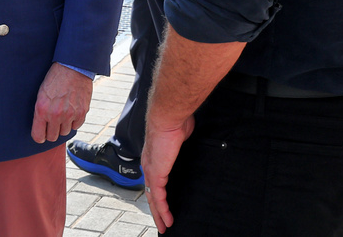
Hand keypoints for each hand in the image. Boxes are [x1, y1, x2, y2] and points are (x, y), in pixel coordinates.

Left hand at [31, 63, 92, 143]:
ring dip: (63, 126)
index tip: (41, 134)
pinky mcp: (82, 113)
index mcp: (42, 110)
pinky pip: (76, 126)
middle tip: (52, 122)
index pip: (38, 136)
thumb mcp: (41, 94)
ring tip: (62, 113)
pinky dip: (74, 121)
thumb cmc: (54, 79)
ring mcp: (70, 115)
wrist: (72, 67)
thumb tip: (41, 128)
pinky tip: (71, 110)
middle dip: (51, 131)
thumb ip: (40, 112)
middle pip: (52, 137)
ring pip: (65, 132)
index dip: (39, 136)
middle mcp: (55, 115)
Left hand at [141, 111, 194, 233]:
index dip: (158, 194)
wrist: (168, 117)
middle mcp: (149, 165)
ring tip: (166, 226)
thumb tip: (193, 145)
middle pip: (151, 193)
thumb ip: (183, 146)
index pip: (154, 180)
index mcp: (154, 157)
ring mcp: (151, 170)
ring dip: (159, 214)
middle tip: (163, 223)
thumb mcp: (181, 138)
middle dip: (156, 210)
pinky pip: (158, 197)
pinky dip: (163, 210)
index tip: (164, 204)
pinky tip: (168, 219)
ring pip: (153, 198)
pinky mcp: (156, 174)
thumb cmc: (176, 122)